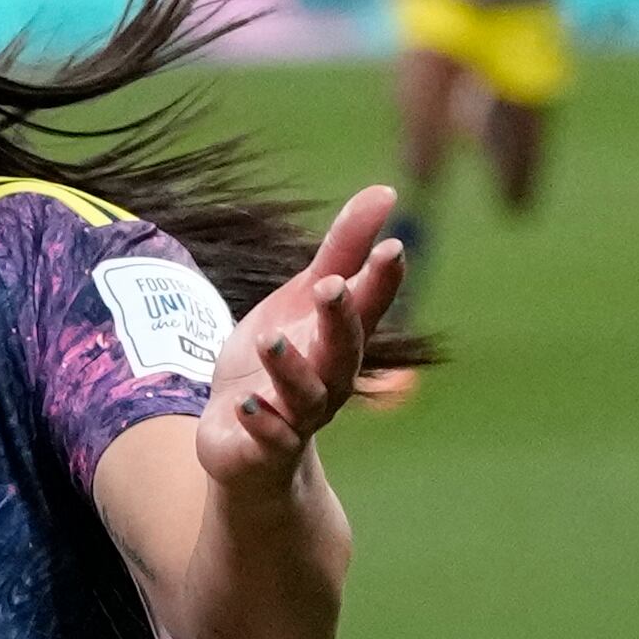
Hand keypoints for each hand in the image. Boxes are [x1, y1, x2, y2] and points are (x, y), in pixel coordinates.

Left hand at [200, 187, 405, 484]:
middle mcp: (329, 379)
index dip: (382, 280)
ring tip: (271, 340)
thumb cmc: (283, 360)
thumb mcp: (303, 300)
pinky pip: (269, 438)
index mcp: (340, 339)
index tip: (392, 246)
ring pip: (305, 395)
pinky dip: (261, 422)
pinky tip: (247, 404)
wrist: (246, 442)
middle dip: (340, 319)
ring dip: (291, 368)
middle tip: (331, 286)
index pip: (368, 307)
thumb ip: (341, 251)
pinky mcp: (262, 447)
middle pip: (344, 350)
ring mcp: (297, 416)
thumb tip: (387, 192)